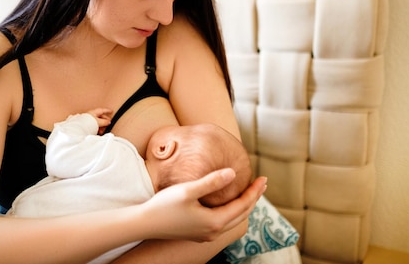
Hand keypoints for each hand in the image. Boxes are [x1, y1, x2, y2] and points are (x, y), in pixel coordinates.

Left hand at [87, 108, 112, 134]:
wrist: (80, 128)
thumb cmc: (87, 123)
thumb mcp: (98, 122)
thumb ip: (104, 121)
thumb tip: (108, 122)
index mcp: (93, 112)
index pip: (102, 110)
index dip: (107, 111)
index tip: (111, 111)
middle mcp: (91, 115)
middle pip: (100, 117)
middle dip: (105, 120)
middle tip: (108, 123)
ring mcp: (89, 120)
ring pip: (97, 122)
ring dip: (101, 126)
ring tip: (102, 130)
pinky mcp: (87, 125)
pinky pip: (94, 126)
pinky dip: (97, 128)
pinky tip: (98, 132)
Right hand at [140, 169, 266, 242]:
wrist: (145, 223)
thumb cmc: (164, 205)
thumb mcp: (188, 190)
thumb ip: (211, 181)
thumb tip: (232, 173)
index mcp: (214, 222)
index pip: (243, 205)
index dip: (255, 191)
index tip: (264, 178)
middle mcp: (213, 231)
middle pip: (241, 214)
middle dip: (253, 198)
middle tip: (262, 183)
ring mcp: (205, 235)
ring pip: (232, 220)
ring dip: (243, 205)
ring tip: (249, 192)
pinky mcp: (198, 233)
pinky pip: (222, 222)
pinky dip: (231, 211)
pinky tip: (227, 203)